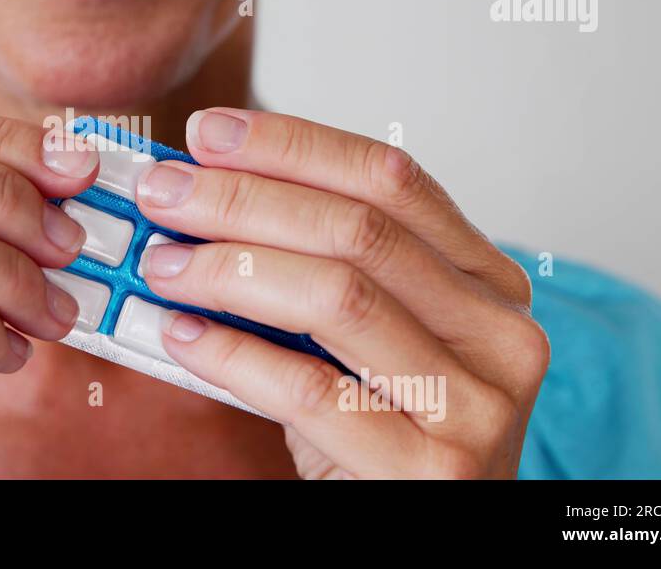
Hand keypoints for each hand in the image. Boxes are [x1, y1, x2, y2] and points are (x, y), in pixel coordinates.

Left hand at [137, 108, 548, 478]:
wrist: (422, 538)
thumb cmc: (384, 435)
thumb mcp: (366, 340)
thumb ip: (314, 271)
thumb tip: (200, 200)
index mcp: (488, 282)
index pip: (391, 179)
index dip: (293, 145)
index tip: (209, 132)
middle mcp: (499, 334)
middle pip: (359, 230)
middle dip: (243, 200)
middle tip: (162, 194)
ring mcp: (475, 406)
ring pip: (338, 297)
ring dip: (229, 270)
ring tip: (161, 266)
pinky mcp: (431, 471)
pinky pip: (310, 391)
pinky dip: (232, 356)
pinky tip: (180, 337)